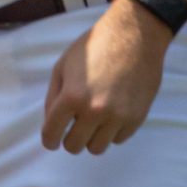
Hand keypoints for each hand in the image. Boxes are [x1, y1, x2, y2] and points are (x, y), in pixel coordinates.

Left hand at [40, 0, 172, 155]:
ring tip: (92, 121)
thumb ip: (53, 97)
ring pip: (97, 148)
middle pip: (75, 147)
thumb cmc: (94, 48)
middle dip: (69, 139)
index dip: (49, 140)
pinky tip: (111, 114)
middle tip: (73, 126)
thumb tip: (51, 122)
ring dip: (91, 138)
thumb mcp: (62, 67)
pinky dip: (111, 132)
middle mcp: (95, 112)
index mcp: (72, 98)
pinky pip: (118, 139)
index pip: (52, 134)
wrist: (134, 37)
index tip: (51, 140)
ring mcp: (119, 117)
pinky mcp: (137, 119)